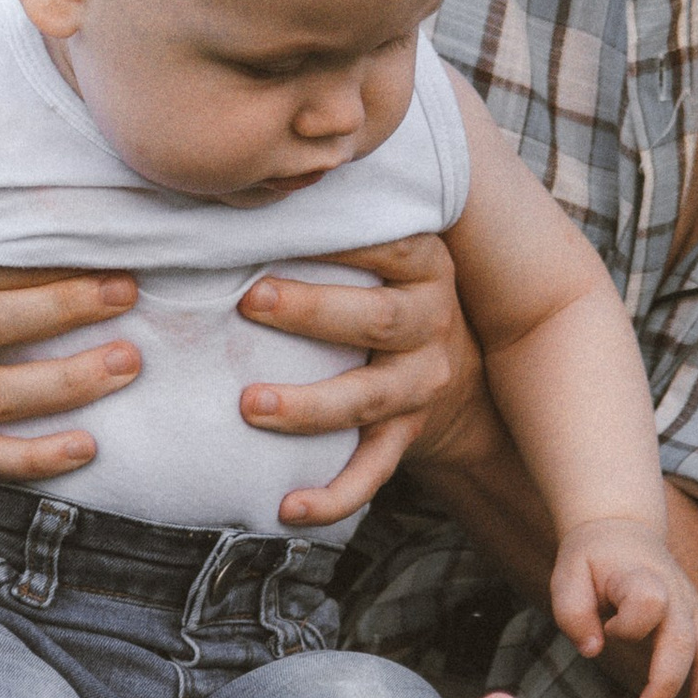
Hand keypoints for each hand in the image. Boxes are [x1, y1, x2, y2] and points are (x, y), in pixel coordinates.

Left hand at [234, 234, 489, 529]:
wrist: (456, 374)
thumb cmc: (387, 293)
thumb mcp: (385, 252)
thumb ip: (339, 224)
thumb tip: (241, 190)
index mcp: (424, 267)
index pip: (389, 245)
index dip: (338, 239)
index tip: (276, 227)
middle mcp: (429, 323)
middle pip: (379, 319)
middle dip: (313, 312)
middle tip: (249, 301)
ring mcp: (420, 385)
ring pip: (370, 399)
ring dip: (309, 405)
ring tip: (250, 405)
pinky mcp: (404, 437)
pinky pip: (371, 472)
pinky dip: (331, 497)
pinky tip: (286, 507)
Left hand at [548, 520, 697, 697]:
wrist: (622, 530)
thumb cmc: (591, 559)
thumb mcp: (567, 575)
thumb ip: (573, 612)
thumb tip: (593, 651)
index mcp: (640, 575)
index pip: (649, 602)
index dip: (628, 625)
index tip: (607, 628)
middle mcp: (674, 591)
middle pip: (684, 639)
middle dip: (667, 682)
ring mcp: (691, 607)